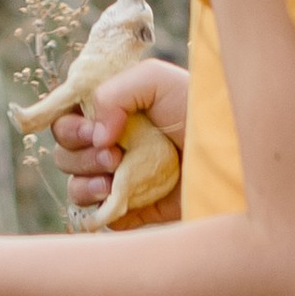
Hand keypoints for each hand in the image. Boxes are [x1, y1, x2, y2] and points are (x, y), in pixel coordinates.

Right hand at [51, 60, 189, 224]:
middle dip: (80, 153)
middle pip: (64, 152)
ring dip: (85, 182)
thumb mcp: (155, 80)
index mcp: (109, 111)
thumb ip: (114, 93)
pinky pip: (96, 215)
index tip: (90, 130)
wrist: (230, 154)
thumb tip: (96, 135)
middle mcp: (110, 144)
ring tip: (113, 179)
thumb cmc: (196, 109)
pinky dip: (98, 208)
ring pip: (74, 185)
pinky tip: (116, 197)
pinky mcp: (130, 208)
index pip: (66, 117)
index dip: (68, 125)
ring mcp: (118, 178)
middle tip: (114, 154)